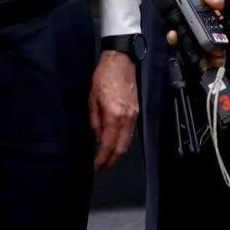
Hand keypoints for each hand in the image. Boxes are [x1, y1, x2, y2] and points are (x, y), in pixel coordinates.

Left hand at [89, 49, 137, 169]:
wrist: (121, 62)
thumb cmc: (103, 78)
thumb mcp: (93, 99)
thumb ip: (95, 121)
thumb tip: (98, 137)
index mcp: (114, 115)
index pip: (108, 144)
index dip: (102, 158)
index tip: (96, 166)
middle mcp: (127, 118)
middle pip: (121, 147)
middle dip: (112, 160)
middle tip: (102, 167)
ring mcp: (134, 116)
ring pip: (127, 142)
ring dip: (118, 153)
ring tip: (108, 159)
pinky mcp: (136, 112)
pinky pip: (130, 133)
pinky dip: (123, 142)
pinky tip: (116, 145)